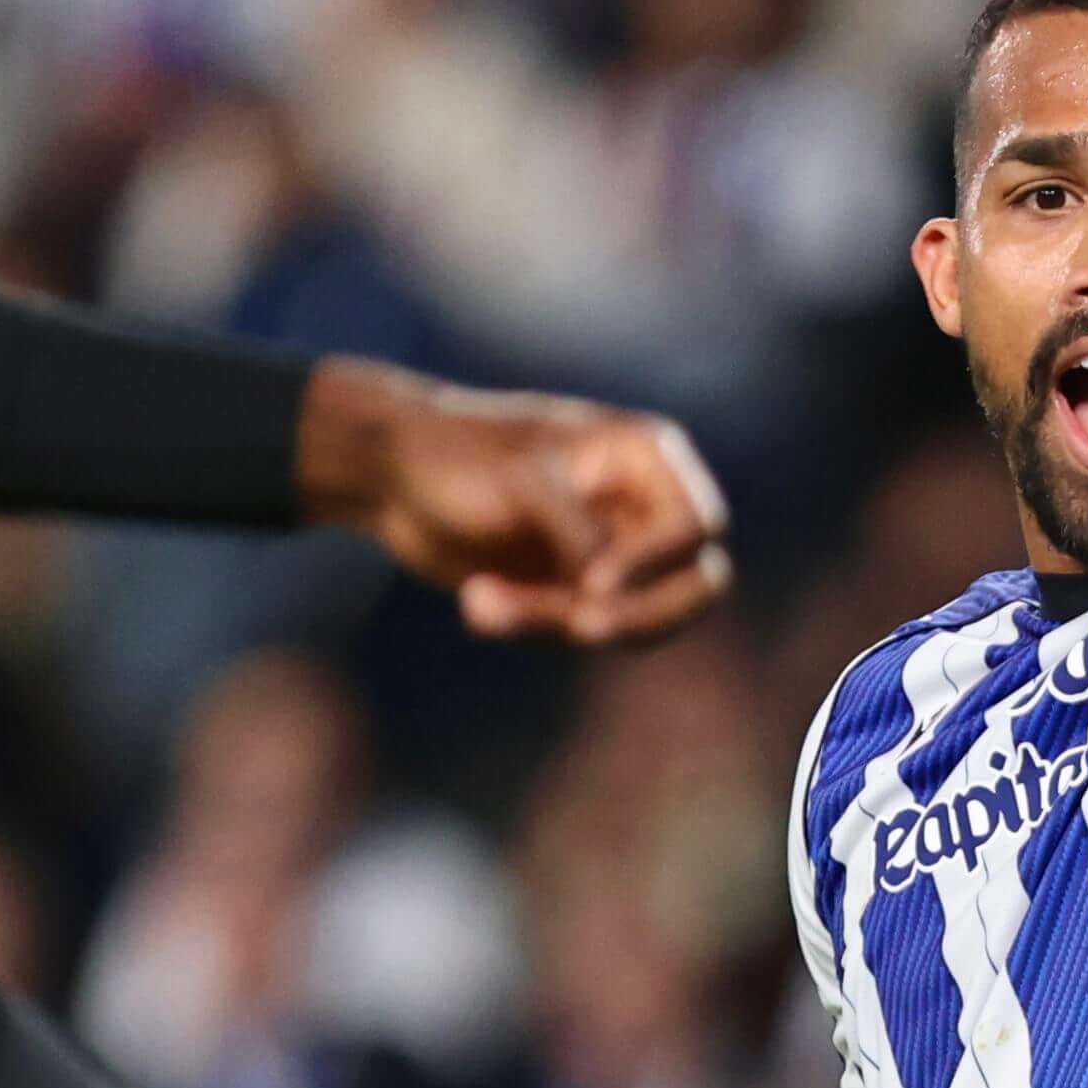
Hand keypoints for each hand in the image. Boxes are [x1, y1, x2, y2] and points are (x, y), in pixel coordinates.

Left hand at [307, 364, 735, 644]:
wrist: (391, 476)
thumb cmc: (459, 455)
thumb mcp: (522, 482)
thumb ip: (577, 531)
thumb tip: (613, 593)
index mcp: (648, 457)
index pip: (695, 527)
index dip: (656, 563)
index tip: (594, 586)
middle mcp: (644, 507)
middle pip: (696, 585)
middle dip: (640, 615)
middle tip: (580, 630)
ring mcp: (616, 554)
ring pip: (635, 620)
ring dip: (559, 622)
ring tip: (483, 605)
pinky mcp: (578, 594)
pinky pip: (582, 633)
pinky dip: (532, 626)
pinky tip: (477, 603)